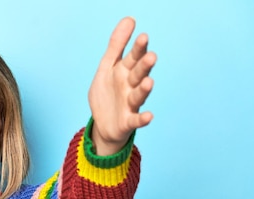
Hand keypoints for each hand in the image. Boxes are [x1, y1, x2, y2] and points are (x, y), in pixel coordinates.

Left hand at [88, 17, 156, 154]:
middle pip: (138, 74)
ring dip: (144, 89)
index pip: (133, 57)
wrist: (103, 124)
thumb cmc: (107, 94)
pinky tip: (149, 116)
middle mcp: (130, 86)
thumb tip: (129, 19)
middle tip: (151, 56)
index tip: (143, 36)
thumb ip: (117, 45)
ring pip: (138, 95)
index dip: (138, 48)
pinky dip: (143, 119)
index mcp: (124, 72)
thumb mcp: (107, 67)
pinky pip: (136, 120)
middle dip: (144, 66)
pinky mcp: (128, 122)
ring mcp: (130, 104)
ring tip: (149, 82)